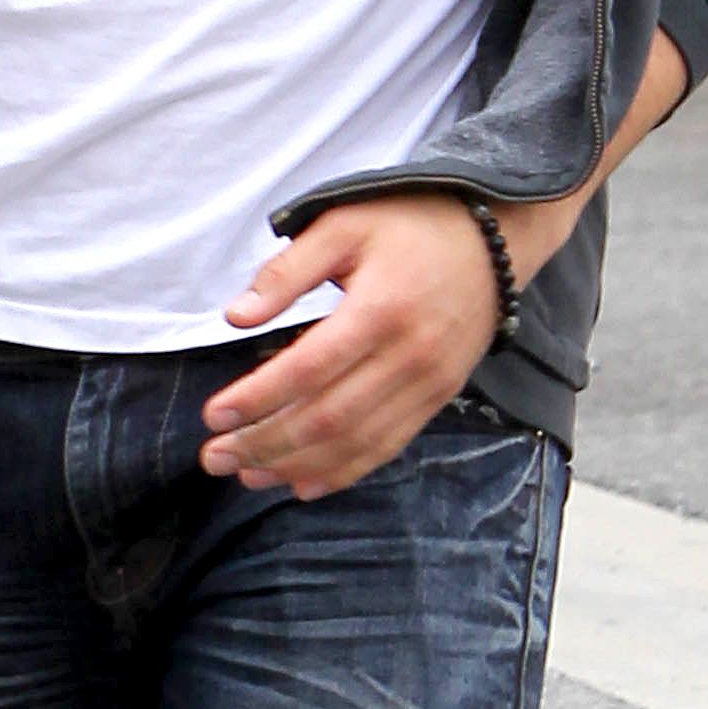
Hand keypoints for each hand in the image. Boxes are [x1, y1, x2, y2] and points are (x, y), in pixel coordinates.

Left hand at [201, 194, 503, 498]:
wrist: (495, 242)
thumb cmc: (410, 226)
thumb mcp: (344, 223)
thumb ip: (288, 271)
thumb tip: (236, 316)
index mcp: (379, 310)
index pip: (307, 370)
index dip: (256, 399)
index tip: (212, 416)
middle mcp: (408, 357)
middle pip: (327, 418)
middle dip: (264, 444)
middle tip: (214, 458)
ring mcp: (429, 384)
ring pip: (355, 443)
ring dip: (295, 466)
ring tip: (245, 475)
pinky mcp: (439, 398)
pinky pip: (388, 448)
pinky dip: (343, 472)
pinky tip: (301, 485)